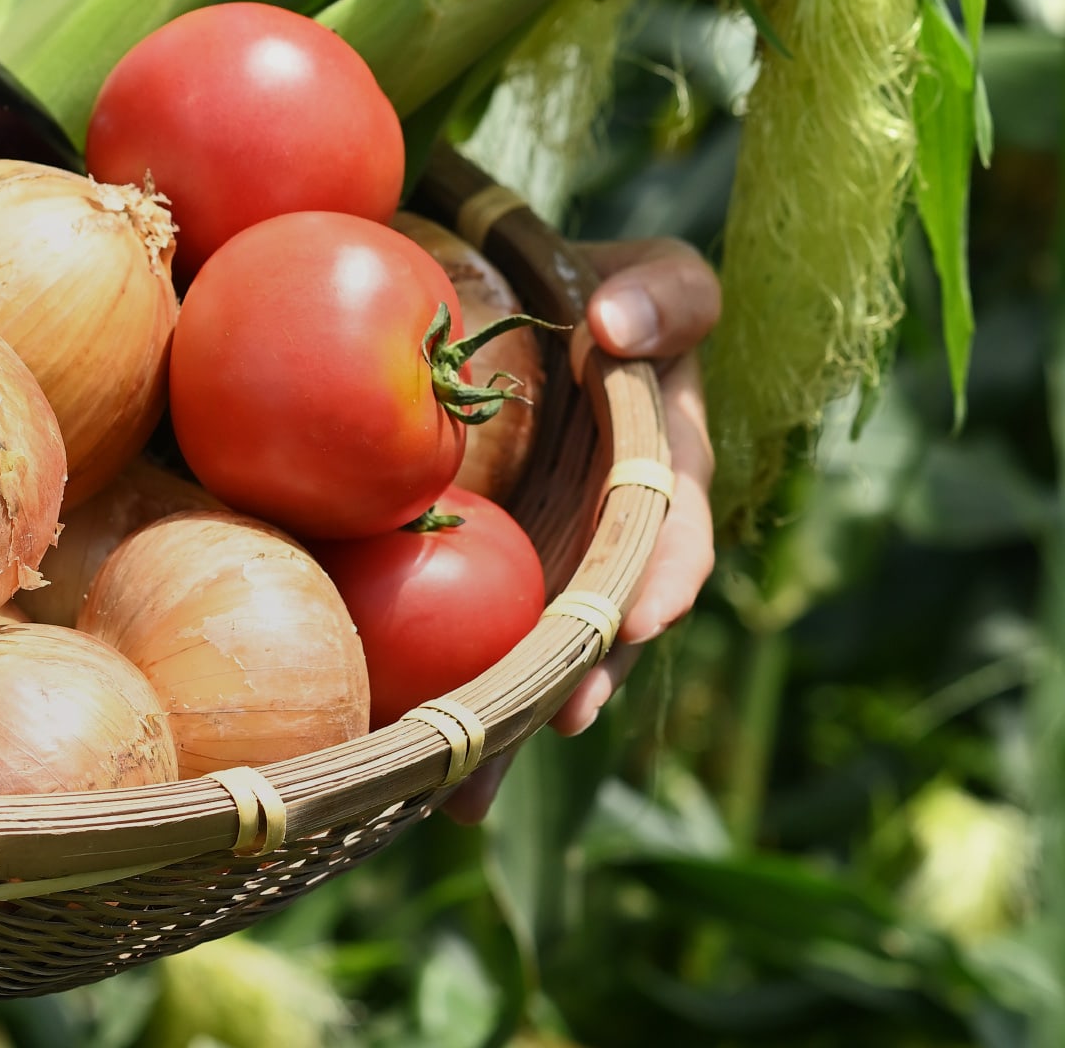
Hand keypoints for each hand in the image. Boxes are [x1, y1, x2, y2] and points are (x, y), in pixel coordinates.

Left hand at [446, 237, 715, 822]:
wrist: (531, 316)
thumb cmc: (602, 294)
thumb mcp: (653, 279)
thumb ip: (664, 298)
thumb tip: (616, 329)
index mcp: (668, 480)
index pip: (673, 541)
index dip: (657, 583)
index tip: (635, 625)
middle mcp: (615, 544)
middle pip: (601, 630)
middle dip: (575, 682)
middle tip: (542, 726)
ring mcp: (553, 571)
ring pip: (534, 661)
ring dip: (505, 728)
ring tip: (463, 792)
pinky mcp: (495, 585)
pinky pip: (473, 644)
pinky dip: (446, 701)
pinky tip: (398, 758)